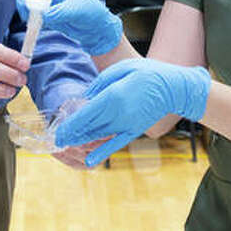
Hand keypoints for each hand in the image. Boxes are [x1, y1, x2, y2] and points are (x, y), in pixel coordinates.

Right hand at [16, 0, 121, 55]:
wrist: (98, 29)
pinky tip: (36, 28)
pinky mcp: (48, 16)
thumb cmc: (91, 13)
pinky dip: (32, 23)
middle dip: (23, 4)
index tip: (25, 6)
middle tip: (26, 17)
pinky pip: (34, 18)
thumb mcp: (75, 10)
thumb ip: (58, 12)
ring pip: (28, 6)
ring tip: (33, 24)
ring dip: (27, 14)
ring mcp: (48, 4)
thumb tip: (43, 16)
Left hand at [54, 58, 210, 166]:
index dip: (70, 125)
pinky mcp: (135, 130)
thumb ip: (100, 83)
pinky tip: (90, 161)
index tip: (57, 132)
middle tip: (55, 140)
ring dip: (82, 141)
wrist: (175, 88)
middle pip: (89, 127)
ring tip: (66, 145)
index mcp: (114, 96)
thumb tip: (85, 98)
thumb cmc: (147, 73)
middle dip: (71, 134)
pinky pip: (115, 144)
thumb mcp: (121, 69)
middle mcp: (119, 114)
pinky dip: (102, 153)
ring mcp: (127, 125)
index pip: (86, 114)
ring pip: (99, 135)